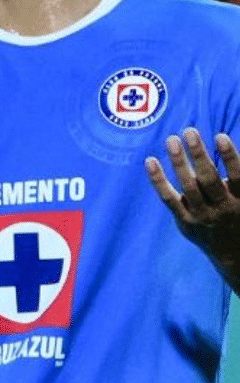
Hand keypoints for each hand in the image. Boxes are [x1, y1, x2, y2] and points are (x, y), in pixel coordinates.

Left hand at [146, 128, 239, 251]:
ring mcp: (202, 216)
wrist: (232, 252)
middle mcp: (223, 208)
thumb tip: (227, 141)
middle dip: (199, 154)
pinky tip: (151, 161)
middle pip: (209, 179)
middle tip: (189, 130)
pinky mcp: (184, 221)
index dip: (230, 157)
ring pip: (188, 187)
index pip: (239, 176)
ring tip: (172, 140)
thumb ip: (238, 179)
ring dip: (179, 161)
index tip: (220, 135)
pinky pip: (169, 198)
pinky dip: (158, 180)